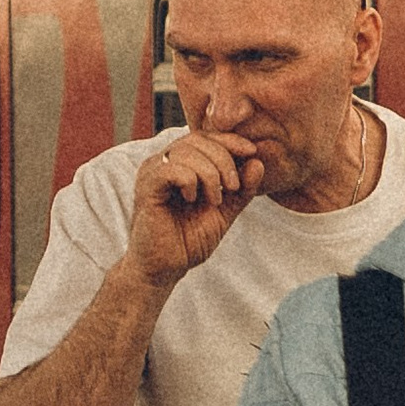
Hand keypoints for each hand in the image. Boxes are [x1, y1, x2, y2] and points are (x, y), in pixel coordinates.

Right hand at [128, 131, 262, 289]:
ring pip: (186, 151)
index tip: (252, 151)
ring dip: (210, 173)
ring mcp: (152, 173)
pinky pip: (170, 169)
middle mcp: (164, 162)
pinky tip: (193, 199)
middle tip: (233, 187)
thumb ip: (242, 189)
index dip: (230, 140)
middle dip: (224, 159)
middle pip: (198, 139)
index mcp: (181, 163)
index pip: (206, 137)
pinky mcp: (146, 188)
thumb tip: (258, 162)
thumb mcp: (225, 212)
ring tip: (215, 200)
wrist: (165, 268)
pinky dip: (190, 181)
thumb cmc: (188, 239)